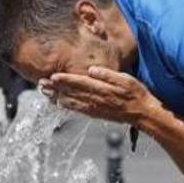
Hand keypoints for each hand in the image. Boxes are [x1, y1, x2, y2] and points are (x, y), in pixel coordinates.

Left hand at [44, 67, 163, 126]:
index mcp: (102, 89)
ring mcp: (95, 108)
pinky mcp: (96, 114)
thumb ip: (108, 75)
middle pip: (72, 92)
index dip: (65, 79)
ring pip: (72, 102)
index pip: (80, 82)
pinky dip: (67, 106)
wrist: (143, 114)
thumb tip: (92, 69)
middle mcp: (96, 99)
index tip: (52, 76)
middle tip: (40, 83)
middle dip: (55, 88)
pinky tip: (59, 103)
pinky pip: (78, 109)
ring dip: (57, 96)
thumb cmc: (136, 94)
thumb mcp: (126, 79)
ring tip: (44, 92)